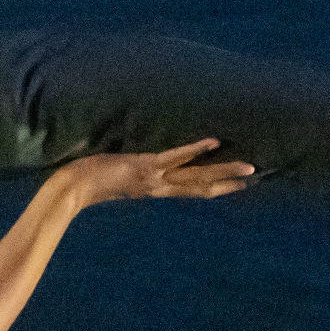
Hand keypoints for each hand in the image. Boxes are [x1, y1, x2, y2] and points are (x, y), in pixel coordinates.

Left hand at [48, 139, 255, 205]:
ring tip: (248, 167)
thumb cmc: (92, 180)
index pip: (194, 189)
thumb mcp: (120, 177)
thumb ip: (136, 175)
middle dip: (230, 181)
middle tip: (256, 176)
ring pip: (196, 175)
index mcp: (157, 188)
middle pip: (203, 186)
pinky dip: (194, 149)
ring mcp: (155, 178)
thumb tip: (144, 170)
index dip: (218, 186)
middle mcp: (160, 187)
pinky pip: (175, 157)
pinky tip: (213, 141)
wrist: (73, 189)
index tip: (240, 184)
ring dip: (223, 170)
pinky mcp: (145, 167)